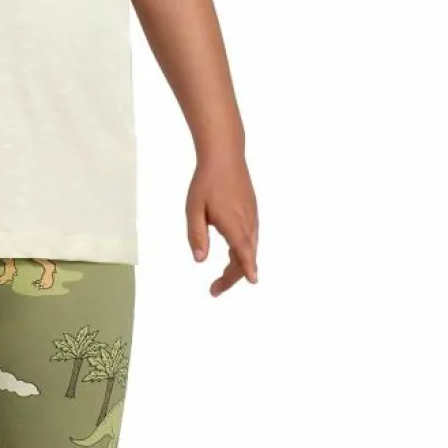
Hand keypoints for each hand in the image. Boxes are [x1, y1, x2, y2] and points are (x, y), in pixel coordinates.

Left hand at [186, 155, 258, 296]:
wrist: (225, 157)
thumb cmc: (206, 182)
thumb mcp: (194, 209)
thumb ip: (196, 235)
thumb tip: (199, 259)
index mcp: (233, 223)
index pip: (243, 251)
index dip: (248, 268)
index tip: (253, 281)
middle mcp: (247, 222)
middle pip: (245, 256)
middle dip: (232, 277)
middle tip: (213, 290)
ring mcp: (252, 217)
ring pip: (249, 248)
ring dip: (237, 265)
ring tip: (220, 279)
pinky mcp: (252, 212)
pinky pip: (250, 238)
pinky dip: (243, 252)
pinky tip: (234, 255)